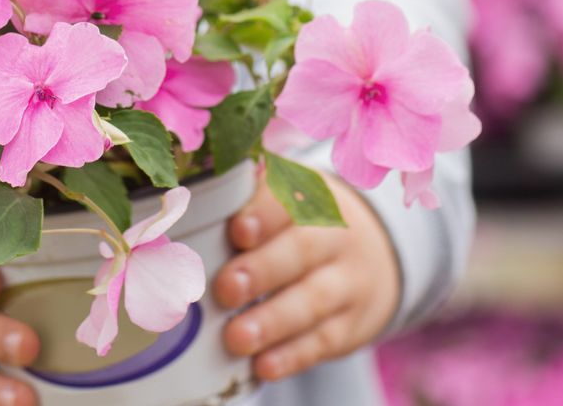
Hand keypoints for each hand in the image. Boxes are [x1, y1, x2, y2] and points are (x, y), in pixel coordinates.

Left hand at [214, 171, 400, 382]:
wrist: (377, 252)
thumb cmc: (304, 223)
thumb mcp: (288, 197)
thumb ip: (247, 197)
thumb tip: (186, 201)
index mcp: (311, 195)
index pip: (289, 199)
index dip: (264, 214)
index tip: (238, 231)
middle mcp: (335, 235)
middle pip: (303, 249)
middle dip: (263, 270)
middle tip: (225, 288)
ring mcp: (347, 281)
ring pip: (314, 300)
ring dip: (273, 320)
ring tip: (237, 337)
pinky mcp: (350, 324)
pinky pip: (324, 341)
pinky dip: (293, 355)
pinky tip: (264, 365)